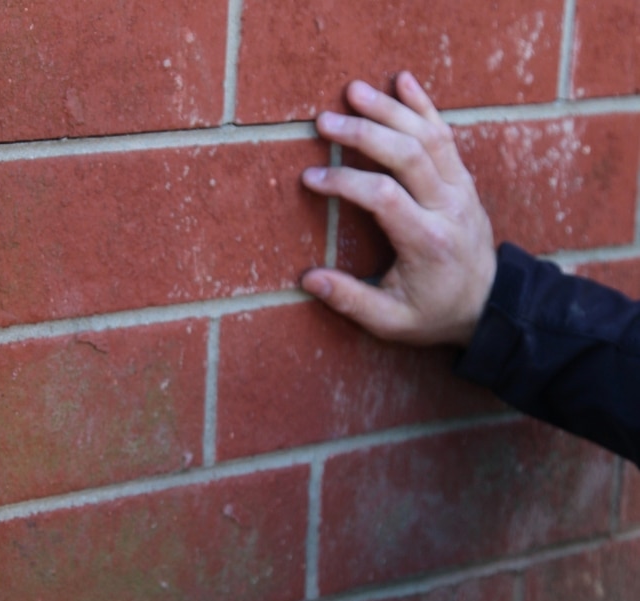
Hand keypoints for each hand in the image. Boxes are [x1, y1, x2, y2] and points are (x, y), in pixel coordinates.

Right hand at [300, 72, 496, 346]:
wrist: (491, 305)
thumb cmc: (434, 314)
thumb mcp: (391, 321)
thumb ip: (350, 300)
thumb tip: (308, 280)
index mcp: (428, 241)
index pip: (384, 197)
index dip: (344, 182)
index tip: (310, 177)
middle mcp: (449, 207)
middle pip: (408, 155)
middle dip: (364, 133)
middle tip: (324, 121)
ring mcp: (461, 189)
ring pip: (428, 136)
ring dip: (389, 109)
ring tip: (354, 90)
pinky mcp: (463, 180)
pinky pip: (445, 135)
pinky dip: (423, 105)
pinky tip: (402, 81)